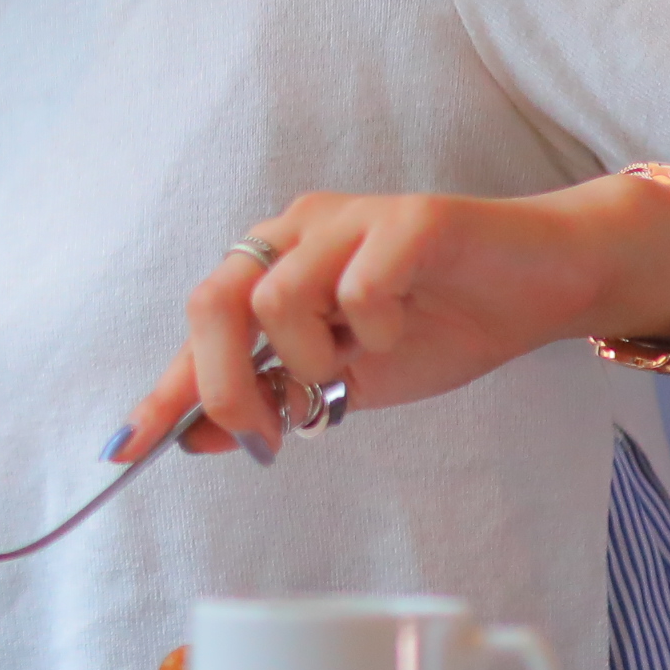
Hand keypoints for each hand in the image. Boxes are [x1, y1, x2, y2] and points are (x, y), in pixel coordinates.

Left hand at [106, 175, 669, 465]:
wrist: (546, 285)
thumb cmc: (444, 323)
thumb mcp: (349, 382)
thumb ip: (279, 399)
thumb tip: (199, 438)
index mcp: (273, 265)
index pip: (199, 329)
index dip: (163, 392)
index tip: (123, 450)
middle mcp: (296, 232)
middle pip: (214, 300)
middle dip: (227, 383)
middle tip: (272, 430)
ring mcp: (350, 219)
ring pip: (276, 296)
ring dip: (311, 359)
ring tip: (357, 367)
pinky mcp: (411, 219)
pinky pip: (358, 285)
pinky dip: (374, 329)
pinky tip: (403, 329)